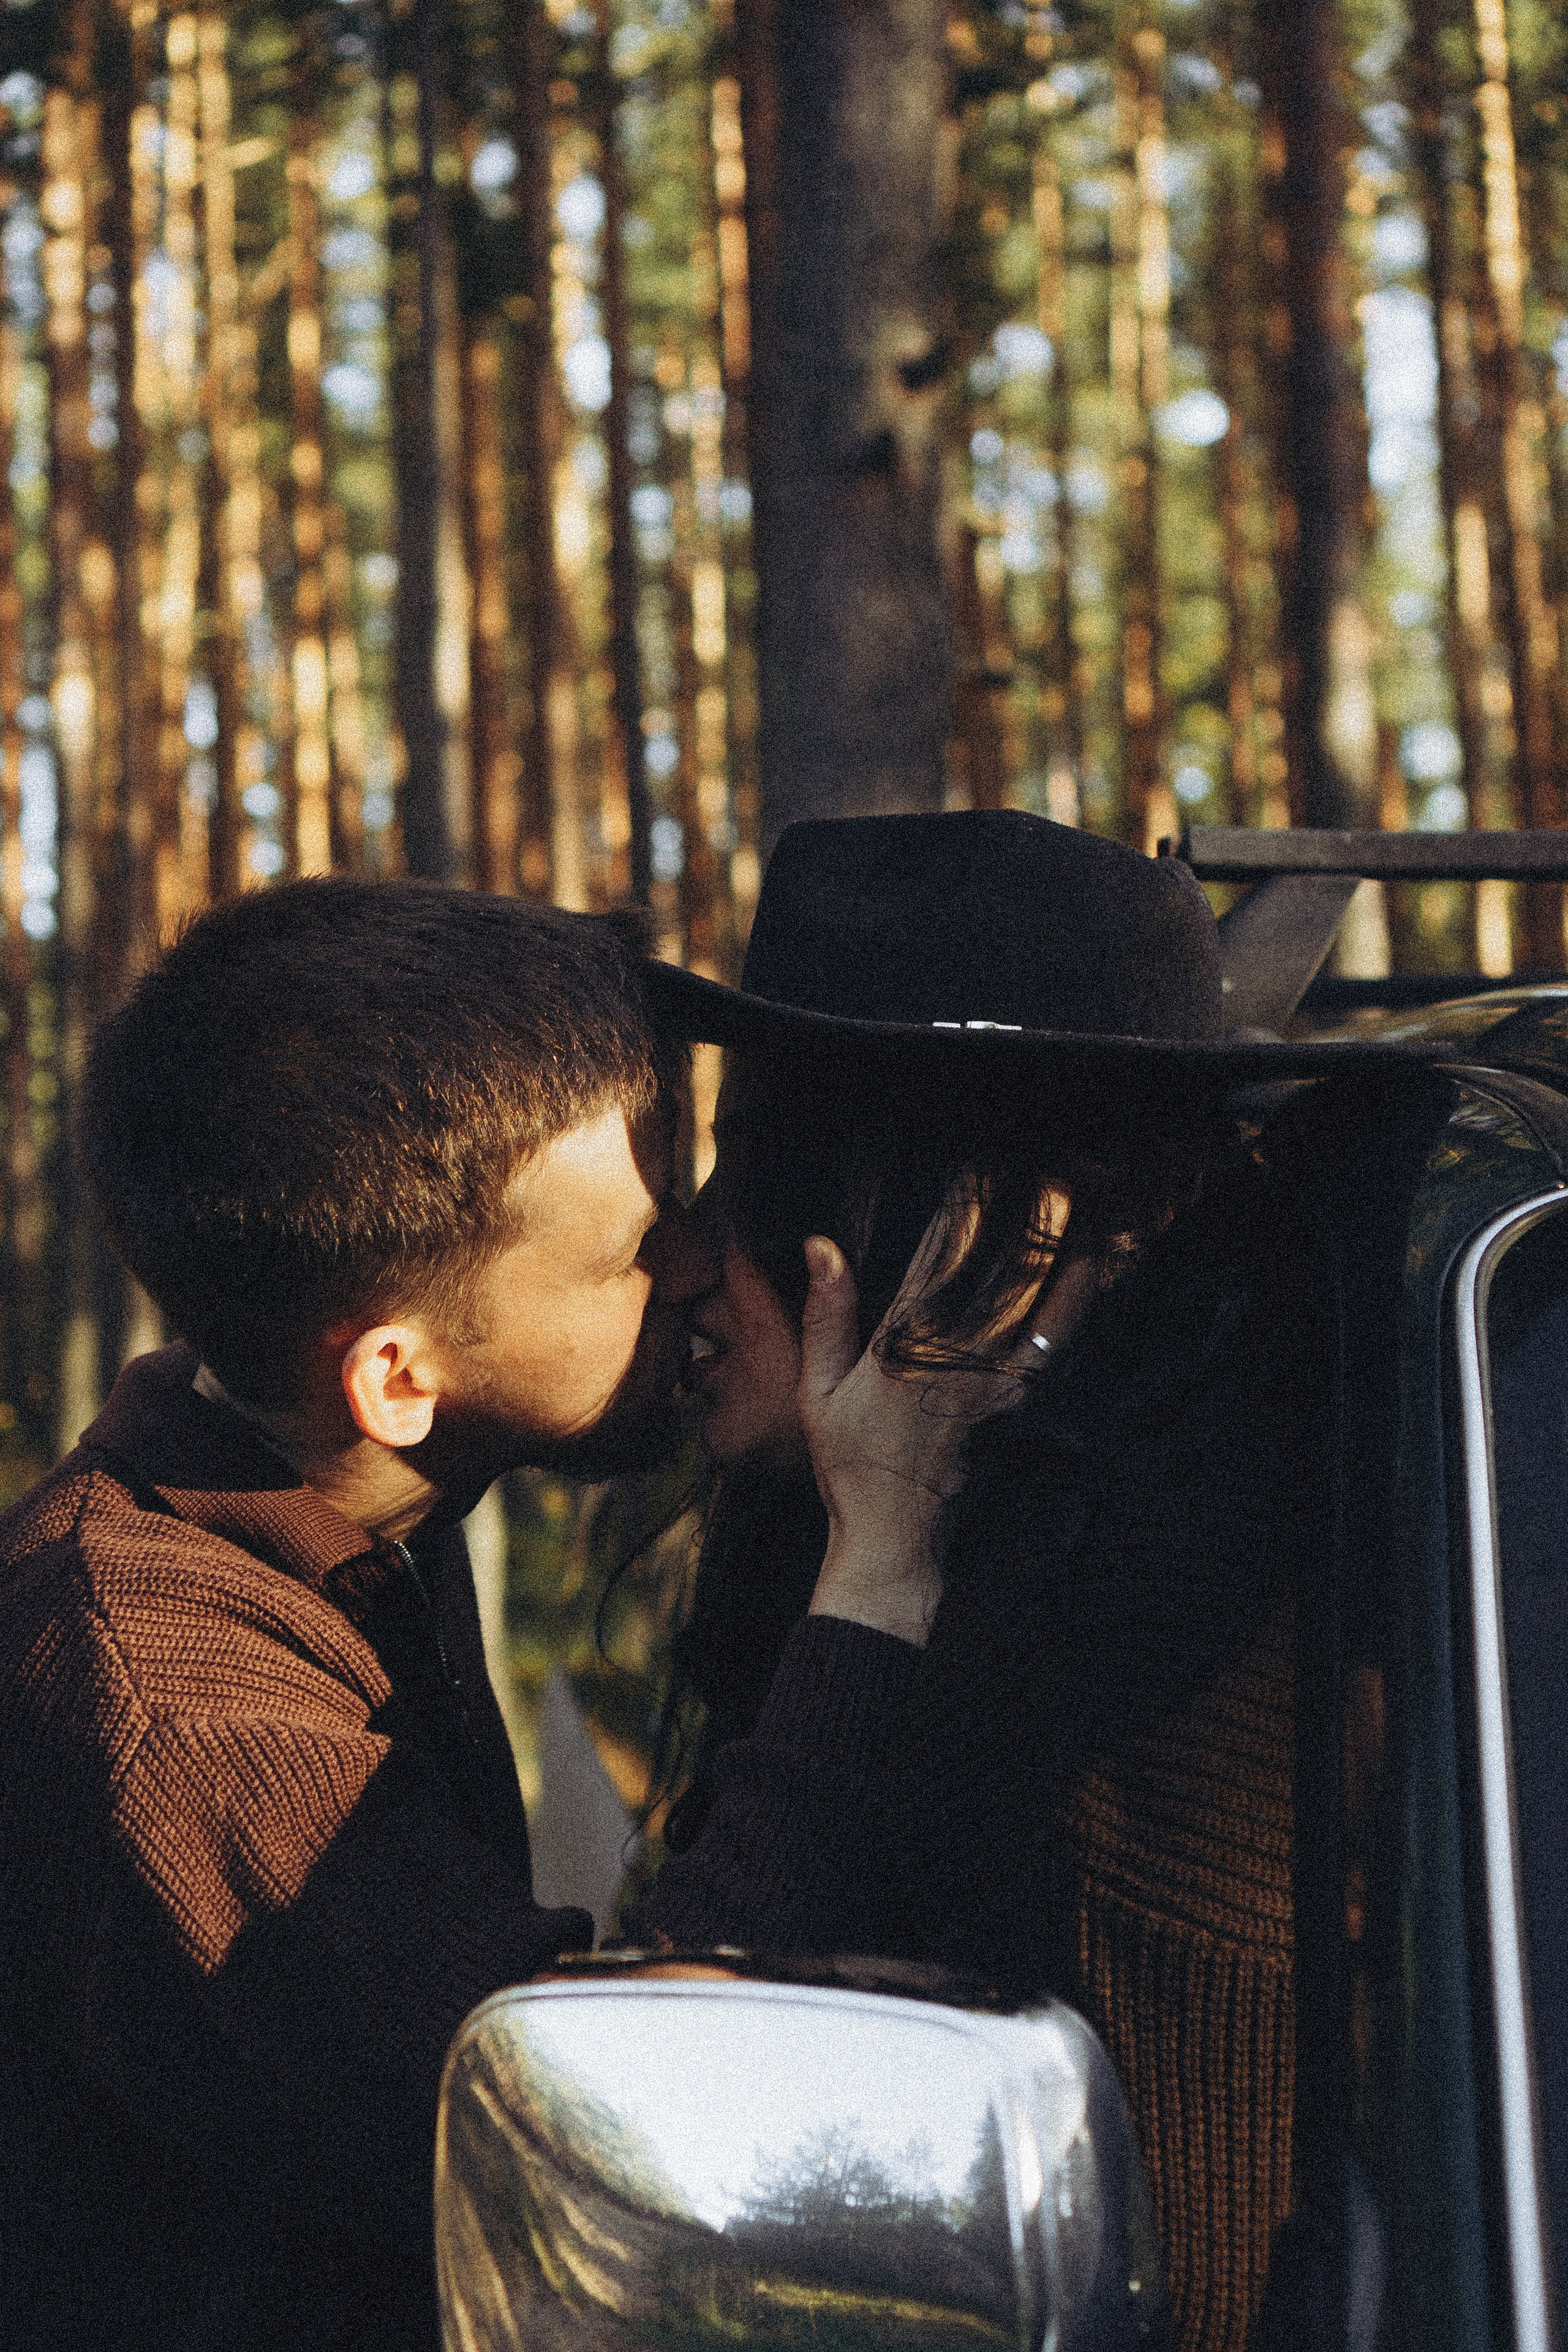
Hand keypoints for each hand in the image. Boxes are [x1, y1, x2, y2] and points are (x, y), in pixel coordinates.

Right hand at [798, 1219, 1097, 1647]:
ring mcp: (994, 1386)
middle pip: (1000, 1274)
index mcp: (901, 1347)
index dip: (960, 1209)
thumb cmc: (850, 1463)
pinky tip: (1088, 1277)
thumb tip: (823, 1246)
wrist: (895, 1535)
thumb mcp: (818, 1390)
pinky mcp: (1018, 1409)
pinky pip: (1054, 1349)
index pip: (936, 1259)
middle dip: (1024, 1222)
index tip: (975, 1171)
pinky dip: (1073, 1309)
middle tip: (1044, 1178)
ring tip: (1078, 1213)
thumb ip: (826, 1315)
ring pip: (1039, 1308)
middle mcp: (954, 1360)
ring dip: (1061, 1256)